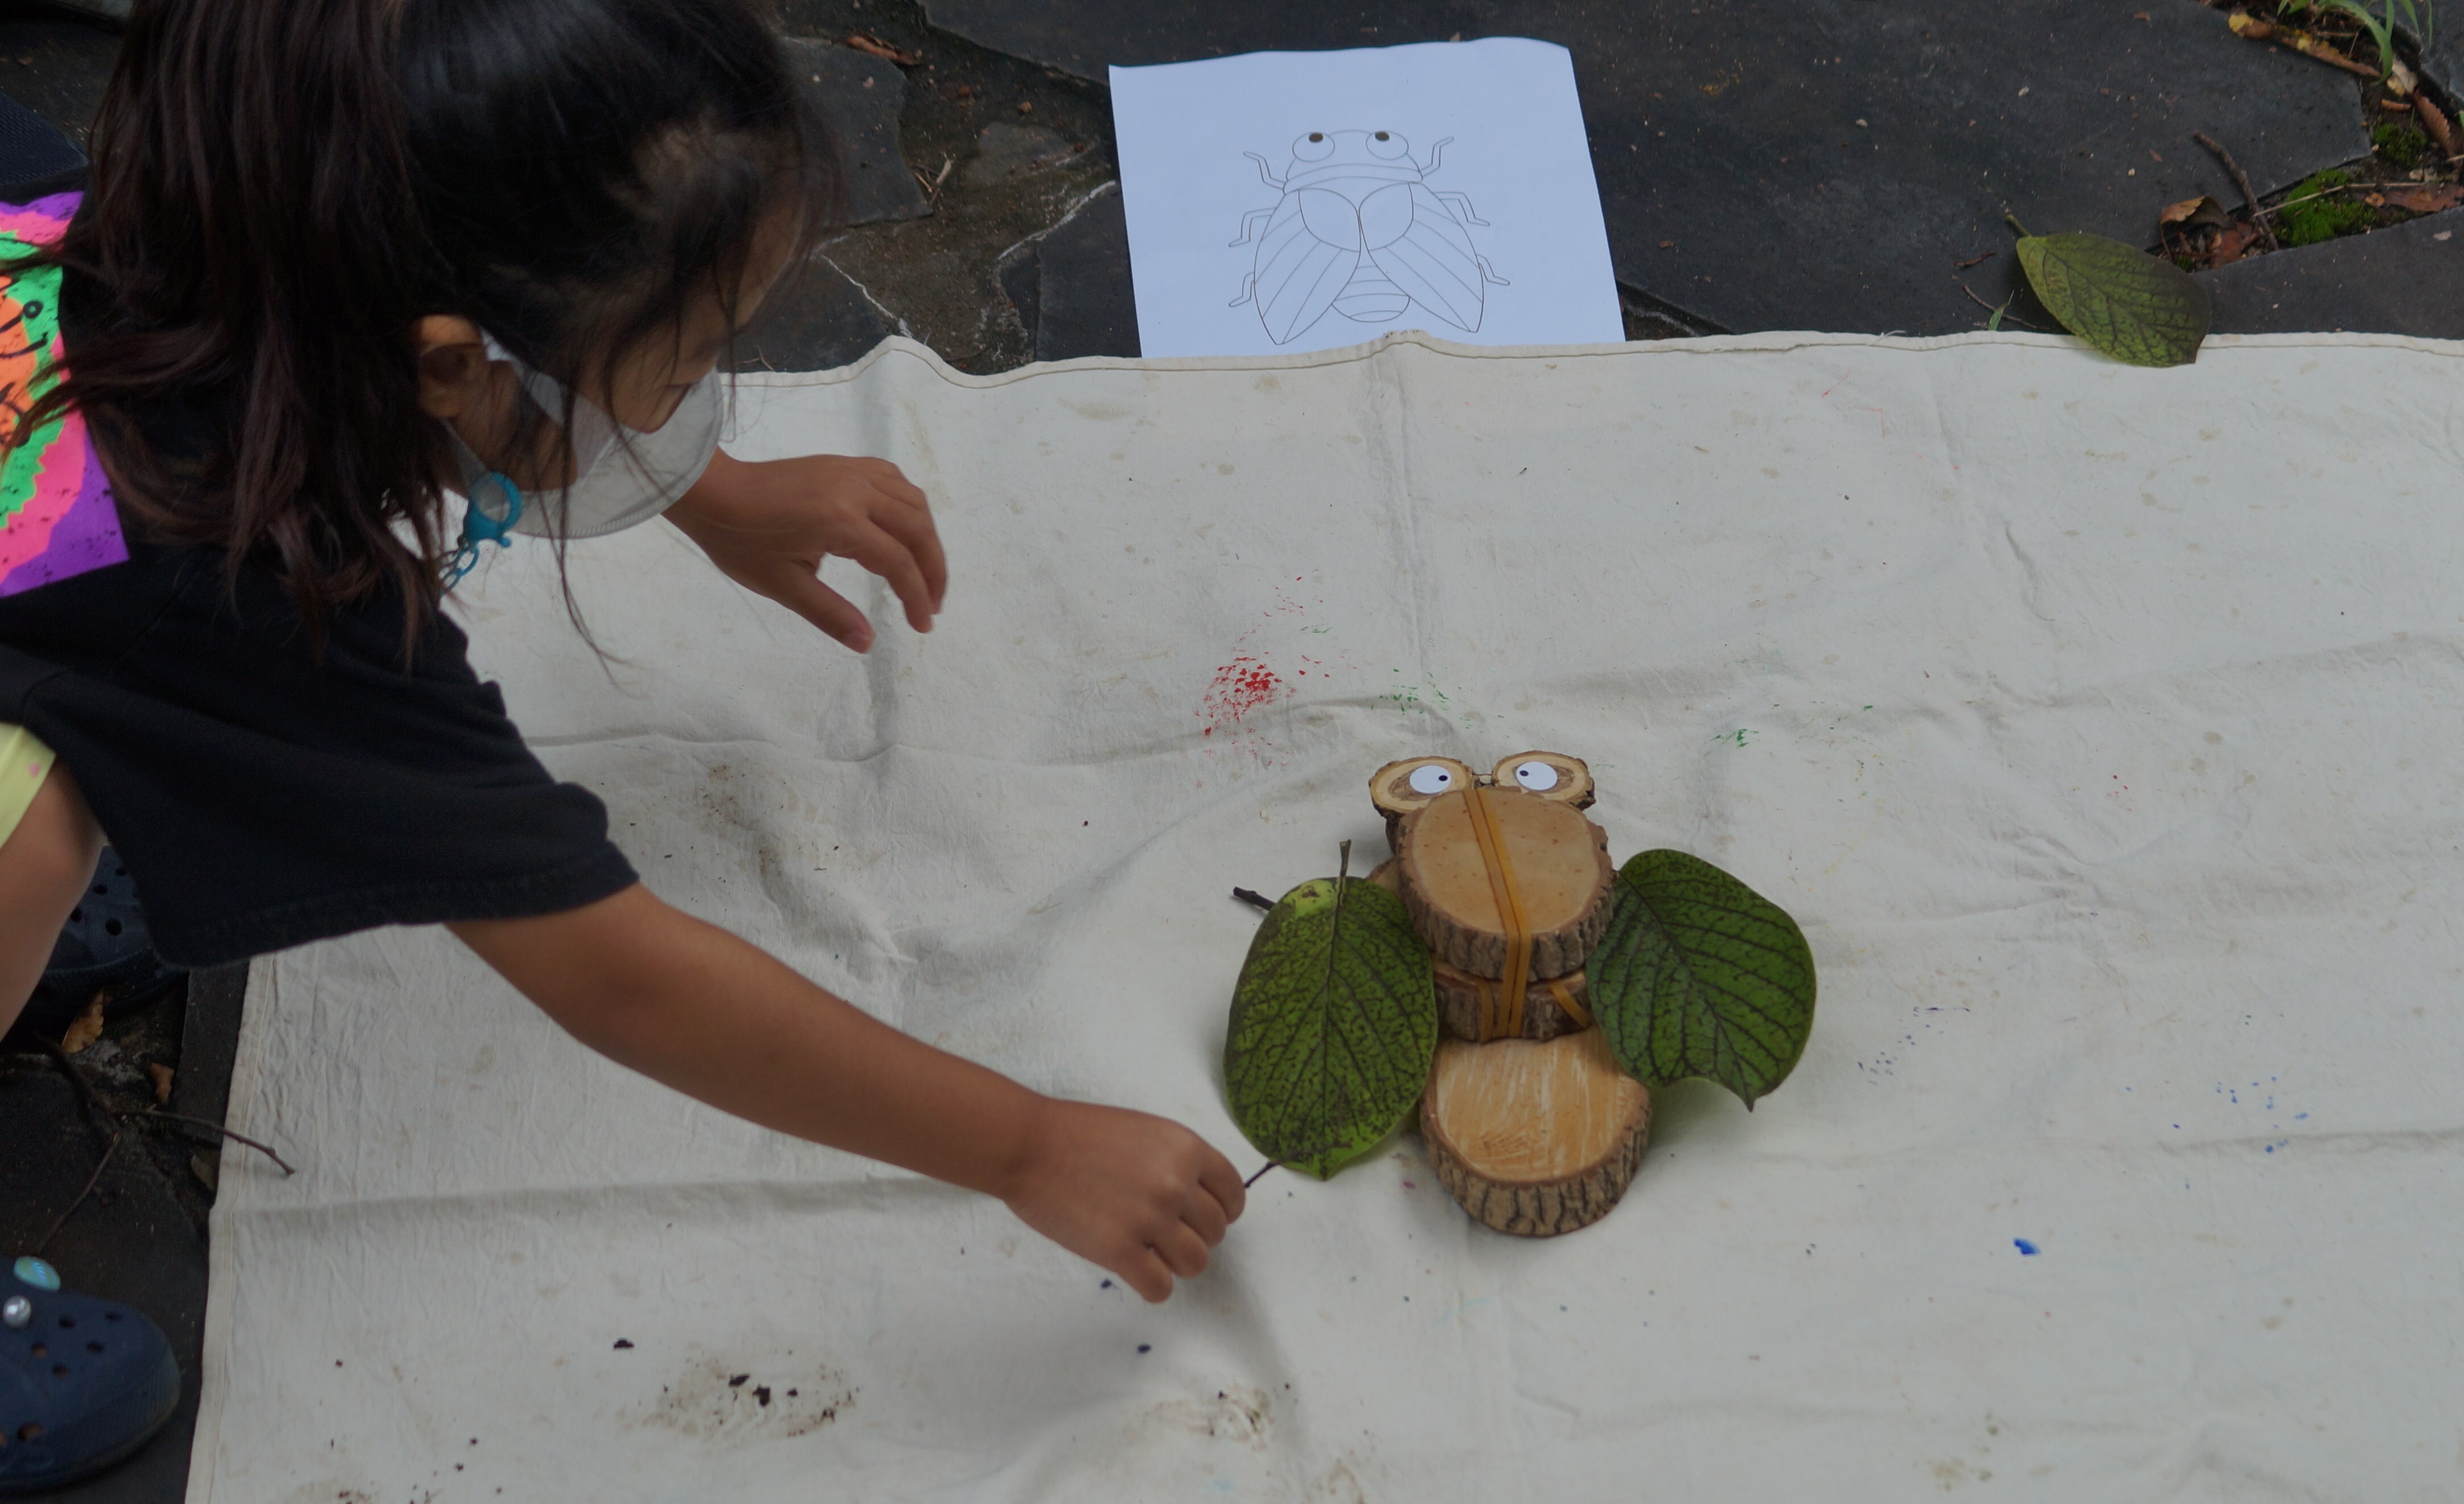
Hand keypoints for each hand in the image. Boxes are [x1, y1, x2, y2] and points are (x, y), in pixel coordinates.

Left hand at [666, 449, 946, 651]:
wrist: (712, 493)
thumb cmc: (740, 541)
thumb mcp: (782, 585)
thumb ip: (829, 614)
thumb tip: (867, 644)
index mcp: (838, 521)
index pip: (897, 562)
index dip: (916, 596)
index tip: (922, 626)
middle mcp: (854, 490)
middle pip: (917, 528)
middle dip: (933, 570)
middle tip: (932, 605)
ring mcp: (851, 472)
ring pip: (913, 501)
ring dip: (927, 538)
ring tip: (924, 573)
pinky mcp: (845, 465)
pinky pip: (894, 481)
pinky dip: (910, 507)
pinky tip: (904, 530)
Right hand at [1002, 1099, 1247, 1302]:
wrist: (1029, 1146)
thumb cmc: (1080, 1134)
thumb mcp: (1145, 1132)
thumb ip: (1177, 1162)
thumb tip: (1200, 1200)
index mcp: (1186, 1149)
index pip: (1233, 1193)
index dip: (1223, 1211)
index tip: (1204, 1219)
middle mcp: (1176, 1184)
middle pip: (1214, 1233)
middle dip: (1194, 1237)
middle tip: (1165, 1235)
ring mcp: (1149, 1220)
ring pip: (1195, 1264)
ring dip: (1176, 1264)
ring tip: (1152, 1254)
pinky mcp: (1119, 1251)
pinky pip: (1160, 1288)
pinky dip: (1152, 1286)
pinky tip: (1134, 1272)